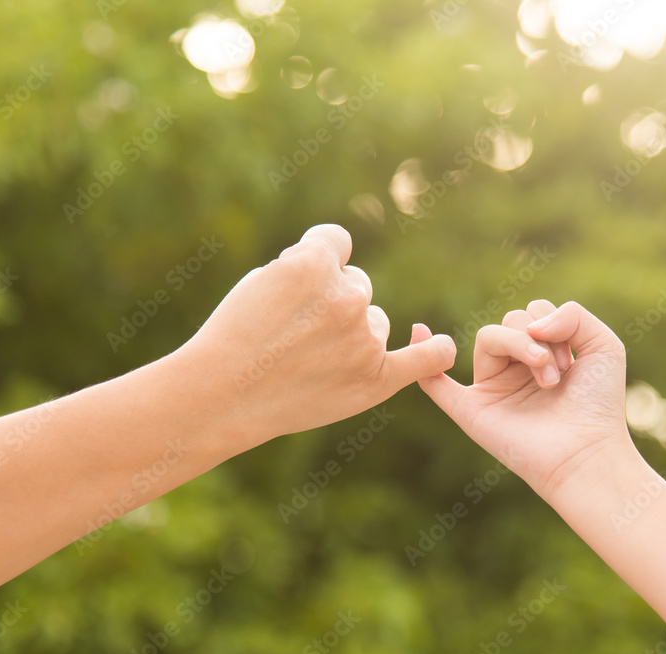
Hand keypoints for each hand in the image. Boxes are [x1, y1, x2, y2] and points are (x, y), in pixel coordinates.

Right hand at [172, 224, 455, 450]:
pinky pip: (424, 359)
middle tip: (296, 333)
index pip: (338, 243)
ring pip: (375, 321)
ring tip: (311, 360)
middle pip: (357, 285)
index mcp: (313, 263)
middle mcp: (346, 297)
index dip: (318, 261)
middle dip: (333, 302)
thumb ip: (308, 266)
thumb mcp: (261, 279)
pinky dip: (435, 352)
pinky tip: (444, 347)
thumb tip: (341, 266)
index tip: (299, 284)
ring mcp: (363, 339)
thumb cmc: (234, 337)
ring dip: (353, 333)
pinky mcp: (375, 379)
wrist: (222, 398)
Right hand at [415, 300, 632, 500]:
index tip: (575, 358)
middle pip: (509, 320)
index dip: (554, 324)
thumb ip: (572, 313)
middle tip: (560, 372)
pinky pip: (436, 383)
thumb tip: (528, 323)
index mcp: (541, 355)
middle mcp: (514, 370)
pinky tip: (419, 331)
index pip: (532, 313)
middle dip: (538, 337)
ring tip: (547, 378)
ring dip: (522, 345)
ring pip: (488, 337)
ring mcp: (491, 389)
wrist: (588, 454)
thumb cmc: (598, 405)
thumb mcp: (602, 343)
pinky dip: (425, 359)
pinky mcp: (471, 410)